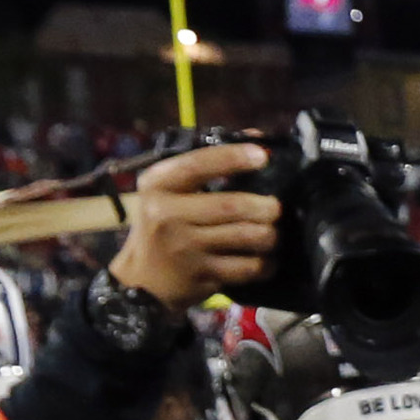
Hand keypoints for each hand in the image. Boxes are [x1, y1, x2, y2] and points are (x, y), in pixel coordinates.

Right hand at [111, 142, 280, 310]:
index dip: (233, 158)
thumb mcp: (168, 191)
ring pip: (245, 237)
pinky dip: (265, 263)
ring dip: (270, 234)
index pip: (197, 165)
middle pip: (231, 206)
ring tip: (272, 232)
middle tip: (276, 208)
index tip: (262, 155)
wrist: (143, 281)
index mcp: (158, 185)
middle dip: (265, 206)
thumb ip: (204, 165)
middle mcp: (167, 215)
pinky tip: (267, 258)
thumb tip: (256, 137)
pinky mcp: (201, 276)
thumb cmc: (162, 227)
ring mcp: (184, 249)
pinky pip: (247, 267)